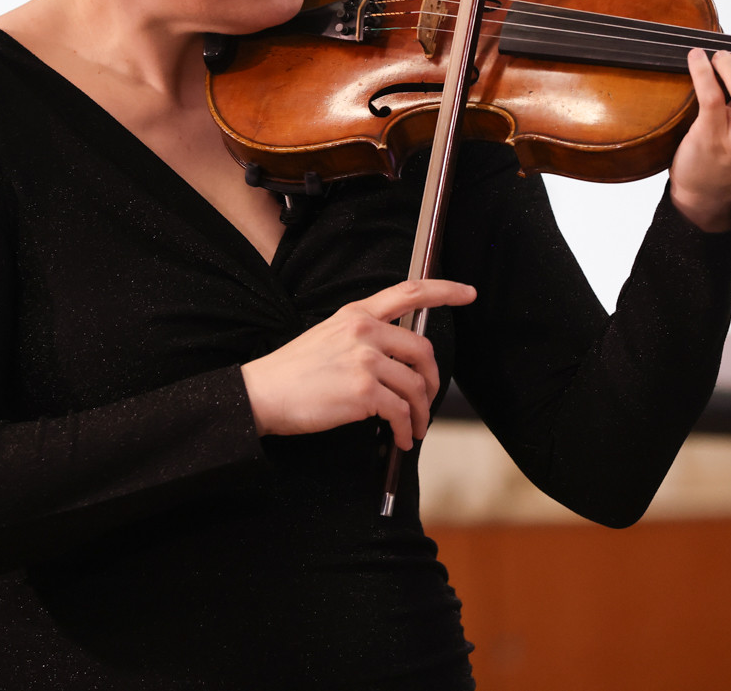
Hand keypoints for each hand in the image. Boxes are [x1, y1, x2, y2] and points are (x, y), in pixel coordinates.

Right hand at [240, 279, 476, 451]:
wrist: (263, 393)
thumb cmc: (292, 371)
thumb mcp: (327, 335)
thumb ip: (362, 336)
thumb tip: (397, 358)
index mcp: (356, 314)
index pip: (409, 291)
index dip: (444, 290)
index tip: (467, 293)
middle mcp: (364, 331)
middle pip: (423, 350)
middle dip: (433, 381)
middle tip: (428, 399)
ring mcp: (365, 360)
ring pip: (416, 386)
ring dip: (420, 414)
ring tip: (412, 429)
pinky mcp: (363, 391)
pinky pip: (401, 413)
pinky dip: (404, 430)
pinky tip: (398, 439)